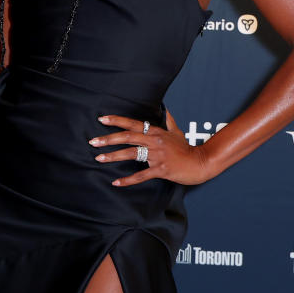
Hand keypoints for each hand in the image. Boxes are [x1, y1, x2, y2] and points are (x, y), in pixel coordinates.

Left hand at [89, 111, 212, 186]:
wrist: (200, 163)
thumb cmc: (187, 148)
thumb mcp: (177, 132)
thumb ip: (169, 121)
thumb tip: (165, 110)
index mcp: (155, 132)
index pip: (132, 123)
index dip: (116, 121)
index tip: (101, 119)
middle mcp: (154, 141)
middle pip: (128, 137)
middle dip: (108, 139)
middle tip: (93, 141)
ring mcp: (157, 155)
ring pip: (131, 154)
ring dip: (113, 156)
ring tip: (99, 159)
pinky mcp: (161, 169)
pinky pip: (141, 175)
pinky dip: (128, 180)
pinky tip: (116, 182)